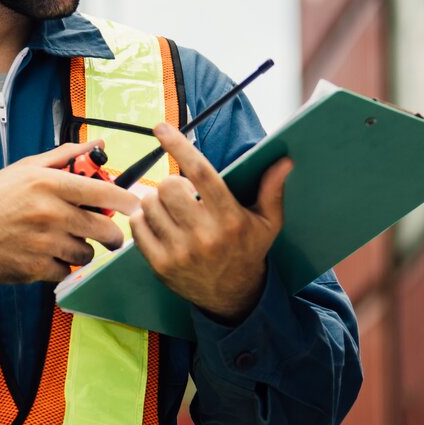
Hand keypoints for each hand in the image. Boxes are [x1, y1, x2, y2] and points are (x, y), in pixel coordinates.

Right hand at [0, 140, 145, 284]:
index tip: (135, 205)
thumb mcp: (25, 169)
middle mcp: (50, 213)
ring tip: (63, 241)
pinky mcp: (37, 268)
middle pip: (105, 228)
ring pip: (86, 252)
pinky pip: (66, 270)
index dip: (127, 200)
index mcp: (49, 184)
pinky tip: (45, 255)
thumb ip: (64, 157)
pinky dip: (60, 266)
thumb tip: (97, 144)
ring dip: (81, 249)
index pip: (104, 192)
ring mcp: (45, 243)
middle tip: (107, 233)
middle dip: (111, 233)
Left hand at [128, 121, 290, 322]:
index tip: (161, 128)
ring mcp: (180, 252)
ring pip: (150, 204)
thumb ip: (272, 190)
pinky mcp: (160, 265)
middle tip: (184, 193)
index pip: (201, 172)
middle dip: (173, 182)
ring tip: (173, 211)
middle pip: (169, 186)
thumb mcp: (268, 222)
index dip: (179, 146)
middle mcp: (204, 235)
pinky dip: (144, 218)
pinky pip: (138, 226)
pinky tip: (160, 224)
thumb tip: (284, 162)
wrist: (232, 297)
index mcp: (230, 219)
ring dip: (157, 201)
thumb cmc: (249, 251)